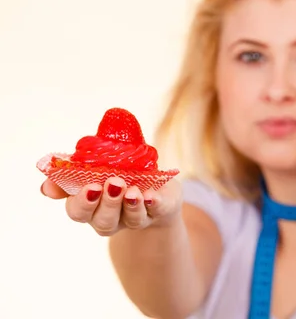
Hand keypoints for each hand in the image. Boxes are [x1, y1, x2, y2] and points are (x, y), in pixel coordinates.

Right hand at [41, 177, 182, 235]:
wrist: (157, 187)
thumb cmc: (120, 172)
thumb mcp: (97, 165)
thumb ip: (74, 170)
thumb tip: (46, 188)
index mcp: (90, 205)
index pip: (77, 210)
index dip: (81, 202)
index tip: (90, 187)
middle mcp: (110, 217)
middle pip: (103, 221)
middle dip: (107, 203)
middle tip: (112, 183)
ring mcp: (135, 218)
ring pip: (129, 220)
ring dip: (130, 205)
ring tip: (132, 190)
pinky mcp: (159, 211)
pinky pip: (156, 211)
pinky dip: (153, 203)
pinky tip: (151, 195)